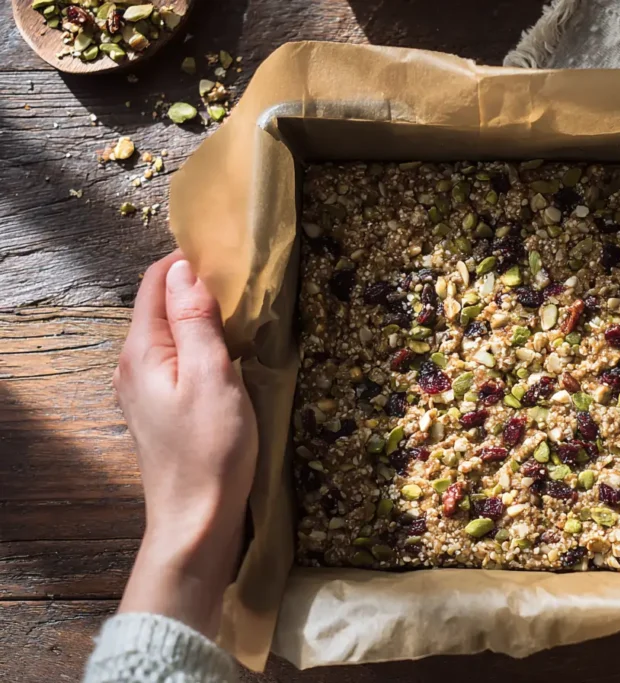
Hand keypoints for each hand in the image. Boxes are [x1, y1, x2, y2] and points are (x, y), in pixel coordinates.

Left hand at [114, 252, 256, 637]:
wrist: (196, 522)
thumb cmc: (210, 450)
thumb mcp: (211, 377)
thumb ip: (196, 321)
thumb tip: (186, 267)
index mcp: (142, 351)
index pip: (157, 282)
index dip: (189, 260)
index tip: (233, 253)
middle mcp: (134, 366)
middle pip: (161, 306)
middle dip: (198, 286)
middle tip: (247, 281)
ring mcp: (145, 391)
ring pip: (172, 335)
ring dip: (203, 317)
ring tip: (245, 313)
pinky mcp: (162, 410)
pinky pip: (179, 361)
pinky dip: (203, 346)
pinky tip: (231, 356)